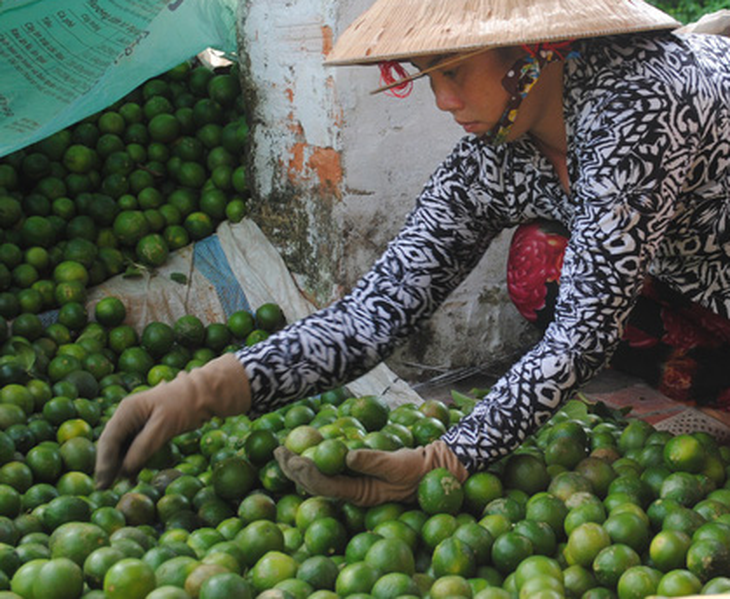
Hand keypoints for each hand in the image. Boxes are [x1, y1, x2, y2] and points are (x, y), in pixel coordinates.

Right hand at [95, 354, 249, 488]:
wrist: (205, 393)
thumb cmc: (185, 405)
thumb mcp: (164, 426)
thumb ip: (143, 446)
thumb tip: (125, 469)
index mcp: (127, 410)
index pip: (108, 440)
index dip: (104, 463)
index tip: (103, 483)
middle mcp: (128, 416)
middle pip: (112, 444)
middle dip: (109, 467)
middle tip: (105, 489)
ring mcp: (136, 422)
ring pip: (122, 447)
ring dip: (120, 466)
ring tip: (121, 486)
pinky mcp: (147, 429)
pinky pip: (134, 447)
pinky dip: (133, 461)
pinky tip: (133, 476)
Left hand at [274, 440, 467, 505]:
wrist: (433, 470)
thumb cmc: (417, 469)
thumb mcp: (398, 464)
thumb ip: (373, 461)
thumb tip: (346, 456)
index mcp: (360, 494)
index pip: (325, 486)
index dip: (306, 474)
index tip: (292, 458)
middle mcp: (352, 493)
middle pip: (315, 484)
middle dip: (294, 469)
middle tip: (278, 451)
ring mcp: (353, 485)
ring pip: (319, 478)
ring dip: (300, 465)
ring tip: (283, 450)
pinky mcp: (356, 476)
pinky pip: (329, 470)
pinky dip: (315, 459)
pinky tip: (306, 447)